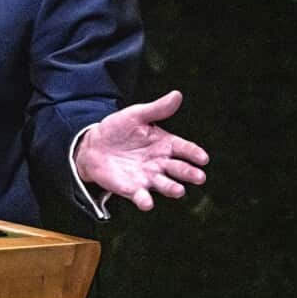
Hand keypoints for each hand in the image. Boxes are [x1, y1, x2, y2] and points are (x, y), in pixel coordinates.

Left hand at [74, 90, 209, 210]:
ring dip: (172, 188)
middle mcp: (160, 163)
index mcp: (165, 144)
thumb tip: (177, 95)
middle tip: (199, 177)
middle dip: (189, 173)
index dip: (194, 153)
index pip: (184, 148)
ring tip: (178, 190)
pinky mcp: (133, 189)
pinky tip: (147, 202)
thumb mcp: (135, 115)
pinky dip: (145, 200)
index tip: (203, 158)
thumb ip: (156, 109)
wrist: (93, 145)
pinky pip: (141, 196)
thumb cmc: (118, 129)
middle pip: (179, 169)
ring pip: (164, 185)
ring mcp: (148, 177)